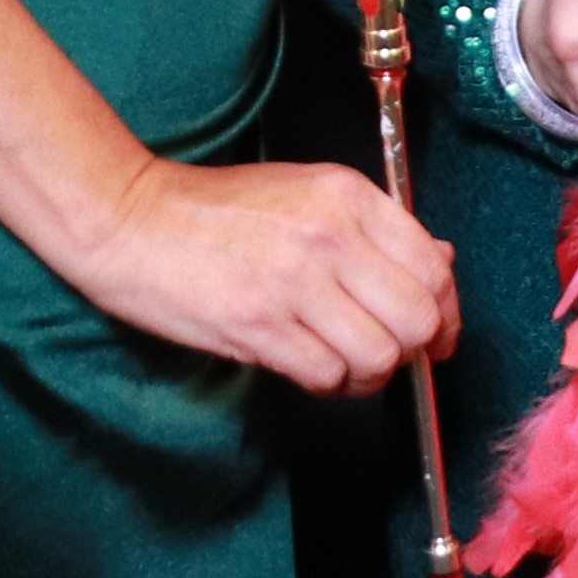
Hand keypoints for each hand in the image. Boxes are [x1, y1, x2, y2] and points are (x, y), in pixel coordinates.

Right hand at [70, 159, 456, 394]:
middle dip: (412, 350)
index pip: (434, 268)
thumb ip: (375, 229)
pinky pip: (326, 376)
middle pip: (418, 320)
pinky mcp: (259, 325)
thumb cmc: (217, 210)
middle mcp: (329, 235)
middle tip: (387, 353)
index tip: (438, 336)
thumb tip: (440, 263)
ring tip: (341, 362)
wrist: (131, 220)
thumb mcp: (306, 193)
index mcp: (347, 195)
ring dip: (367, 374)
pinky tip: (307, 365)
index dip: (446, 314)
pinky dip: (326, 384)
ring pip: (379, 357)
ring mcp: (294, 282)